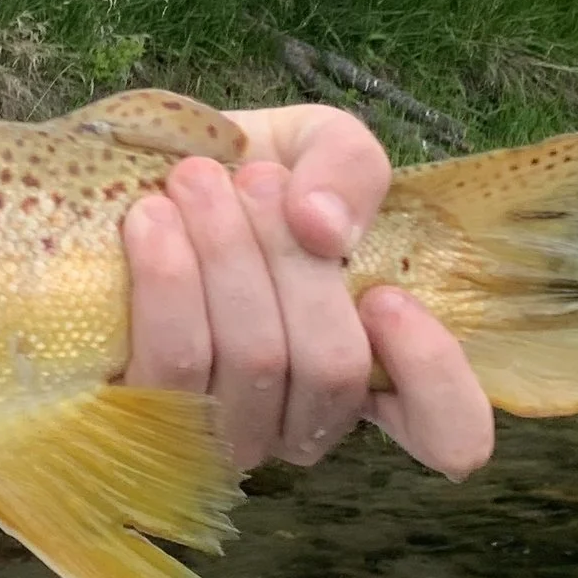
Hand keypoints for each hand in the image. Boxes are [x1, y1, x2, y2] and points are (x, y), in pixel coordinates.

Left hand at [119, 103, 492, 477]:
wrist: (128, 175)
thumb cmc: (240, 173)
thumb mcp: (314, 143)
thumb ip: (349, 166)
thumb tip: (325, 228)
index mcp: (369, 365)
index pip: (448, 434)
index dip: (433, 375)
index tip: (388, 296)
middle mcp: (303, 418)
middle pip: (332, 369)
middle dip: (291, 260)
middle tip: (253, 179)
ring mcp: (225, 433)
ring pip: (254, 364)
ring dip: (226, 257)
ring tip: (194, 181)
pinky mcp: (143, 424)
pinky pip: (170, 368)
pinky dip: (168, 282)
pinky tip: (151, 220)